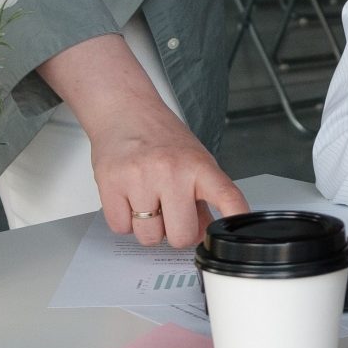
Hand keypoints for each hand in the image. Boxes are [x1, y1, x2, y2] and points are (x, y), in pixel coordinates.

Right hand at [85, 102, 248, 248]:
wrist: (125, 110)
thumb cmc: (161, 136)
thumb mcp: (194, 160)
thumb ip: (203, 197)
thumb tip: (204, 231)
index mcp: (199, 165)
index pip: (226, 196)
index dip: (235, 218)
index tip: (236, 233)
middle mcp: (171, 171)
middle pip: (181, 236)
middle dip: (176, 232)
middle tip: (170, 212)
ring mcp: (140, 177)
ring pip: (149, 237)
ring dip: (148, 227)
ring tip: (147, 200)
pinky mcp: (110, 183)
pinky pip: (121, 228)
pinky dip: (124, 220)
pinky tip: (129, 198)